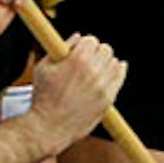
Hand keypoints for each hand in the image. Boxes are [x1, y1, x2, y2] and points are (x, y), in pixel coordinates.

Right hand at [27, 33, 125, 148]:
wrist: (51, 125)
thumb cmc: (44, 96)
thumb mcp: (44, 67)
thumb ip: (61, 48)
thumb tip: (77, 37)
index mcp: (76, 60)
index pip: (91, 40)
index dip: (83, 43)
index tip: (79, 47)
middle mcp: (93, 71)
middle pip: (105, 49)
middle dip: (95, 50)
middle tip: (87, 56)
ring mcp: (103, 86)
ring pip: (114, 62)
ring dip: (105, 61)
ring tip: (96, 66)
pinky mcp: (109, 98)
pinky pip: (120, 77)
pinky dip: (118, 70)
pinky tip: (114, 68)